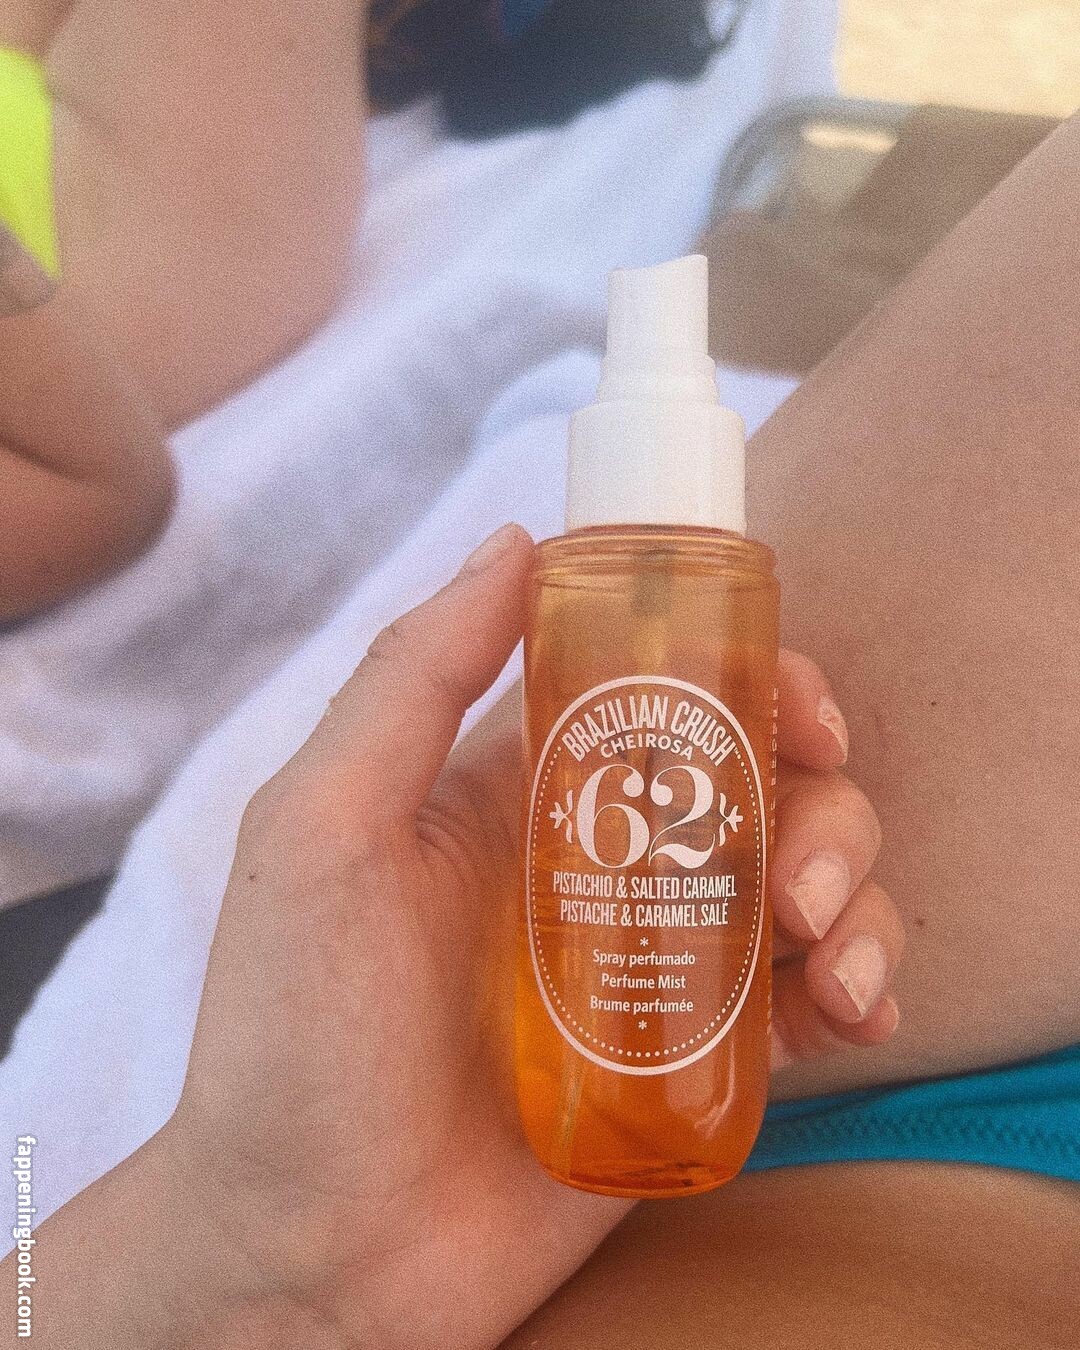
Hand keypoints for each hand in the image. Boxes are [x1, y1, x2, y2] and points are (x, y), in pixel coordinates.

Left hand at [19, 523, 901, 1347]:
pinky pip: (807, 997)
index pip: (666, 686)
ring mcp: (651, 958)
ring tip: (821, 955)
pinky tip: (851, 1015)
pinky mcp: (691, 1057)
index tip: (802, 708)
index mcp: (523, 787)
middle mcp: (599, 856)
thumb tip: (516, 539)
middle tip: (798, 874)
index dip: (755, 675)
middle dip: (820, 799)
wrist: (314, 1253)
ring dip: (854, 889)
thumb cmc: (295, 1038)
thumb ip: (410, 680)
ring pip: (803, 876)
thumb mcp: (322, 832)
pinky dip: (860, 984)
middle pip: (762, 778)